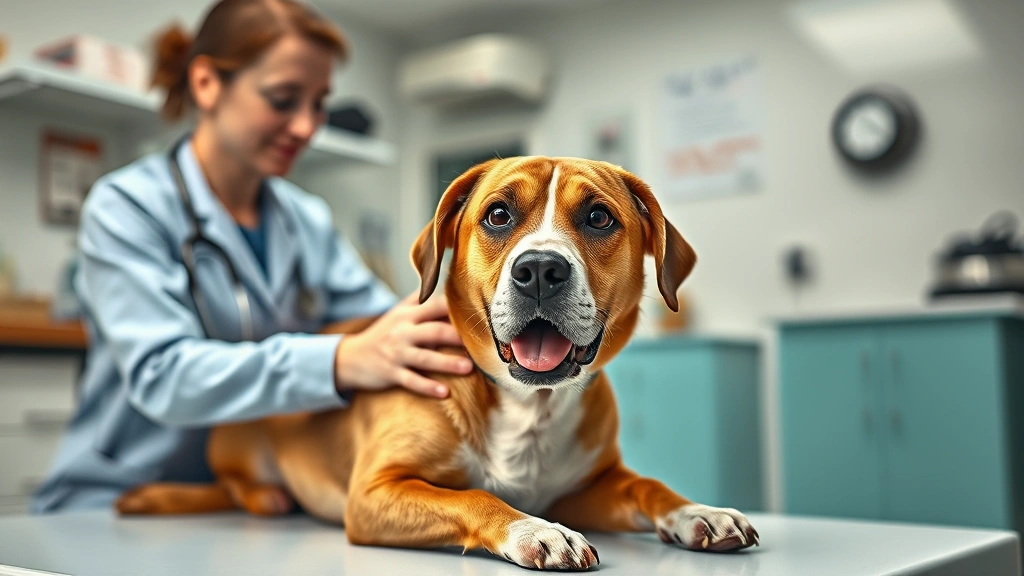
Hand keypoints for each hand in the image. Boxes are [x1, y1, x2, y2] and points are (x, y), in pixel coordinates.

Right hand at [334, 292, 471, 397]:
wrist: (350, 357)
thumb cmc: (383, 333)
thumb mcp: (398, 312)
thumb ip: (421, 299)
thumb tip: (446, 282)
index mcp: (408, 315)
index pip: (436, 306)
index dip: (458, 309)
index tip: (481, 315)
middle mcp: (403, 331)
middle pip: (434, 331)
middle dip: (458, 336)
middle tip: (482, 342)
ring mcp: (396, 353)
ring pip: (425, 357)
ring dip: (448, 362)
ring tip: (469, 368)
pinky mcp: (391, 373)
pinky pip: (411, 381)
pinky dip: (428, 387)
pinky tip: (445, 393)